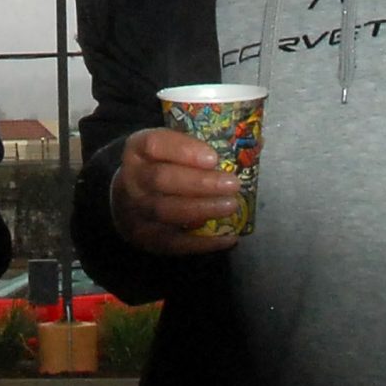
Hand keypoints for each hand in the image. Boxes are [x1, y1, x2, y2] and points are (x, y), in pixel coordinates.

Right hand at [109, 128, 244, 254]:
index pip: (155, 144)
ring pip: (166, 210)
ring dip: (202, 208)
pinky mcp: (145, 237)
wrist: (129, 197)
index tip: (213, 157)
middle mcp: (132, 179)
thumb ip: (203, 145)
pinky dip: (202, 242)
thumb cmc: (162, 166)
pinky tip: (228, 237)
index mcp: (138, 149)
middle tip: (232, 184)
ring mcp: (136, 210)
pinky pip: (173, 242)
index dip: (184, 150)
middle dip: (200, 183)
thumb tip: (255, 143)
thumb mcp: (171, 148)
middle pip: (161, 179)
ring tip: (231, 206)